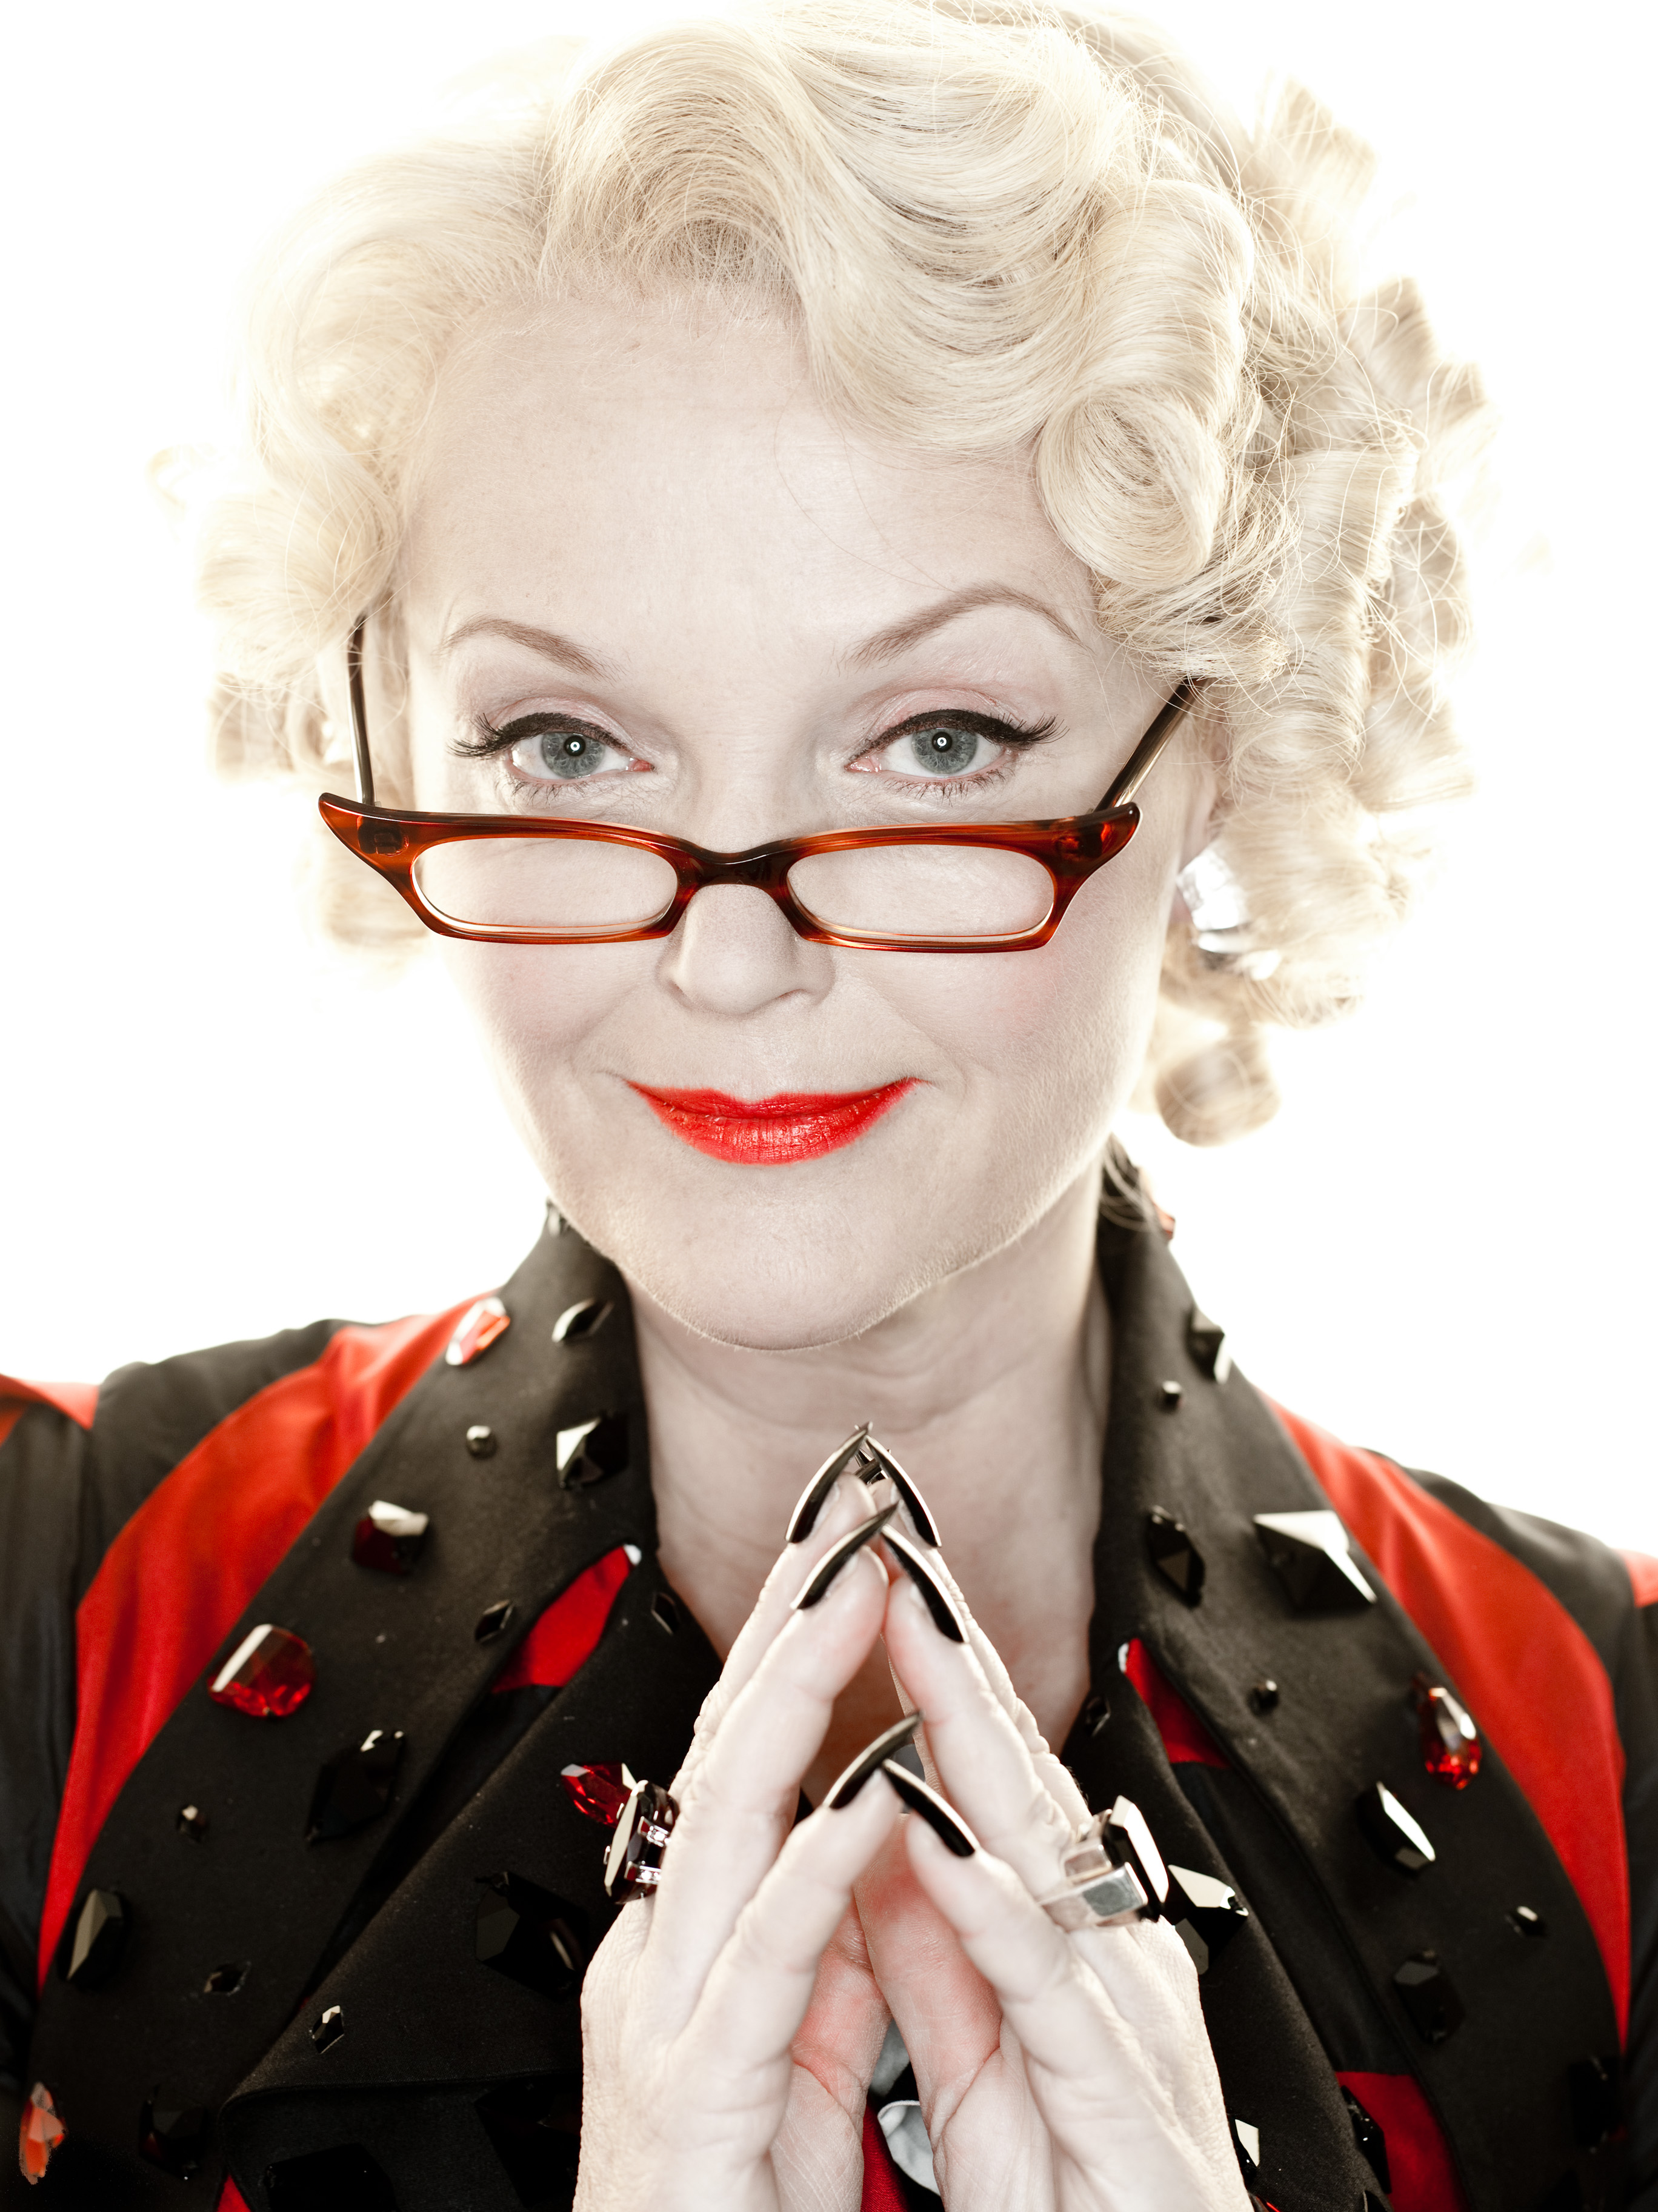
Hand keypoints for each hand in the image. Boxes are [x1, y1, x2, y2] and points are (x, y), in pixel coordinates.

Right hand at [575, 1476, 901, 2211]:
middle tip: (844, 1509)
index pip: (743, 1759)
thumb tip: (871, 1879)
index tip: (844, 1548)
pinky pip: (769, 1955)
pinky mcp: (696, 2091)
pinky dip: (825, 1857)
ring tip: (858, 1589)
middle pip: (727, 1749)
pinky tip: (877, 1784)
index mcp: (686, 1950)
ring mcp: (663, 2017)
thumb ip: (822, 1973)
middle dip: (786, 1619)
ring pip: (731, 1817)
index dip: (791, 1644)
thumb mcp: (787, 2079)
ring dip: (800, 1690)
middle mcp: (660, 1958)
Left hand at [861, 1549, 1251, 2211]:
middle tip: (894, 1537)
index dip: (936, 1661)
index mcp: (1068, 1935)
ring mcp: (1120, 2008)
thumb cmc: (1089, 2199)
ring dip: (967, 1728)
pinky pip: (1045, 1984)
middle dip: (954, 1644)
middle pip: (1017, 1769)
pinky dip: (992, 1904)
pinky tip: (942, 1839)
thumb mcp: (986, 2056)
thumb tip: (882, 1854)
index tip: (878, 1570)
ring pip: (1036, 1843)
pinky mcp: (1119, 2094)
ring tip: (910, 1629)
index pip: (989, 1770)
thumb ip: (939, 1955)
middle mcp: (1105, 1946)